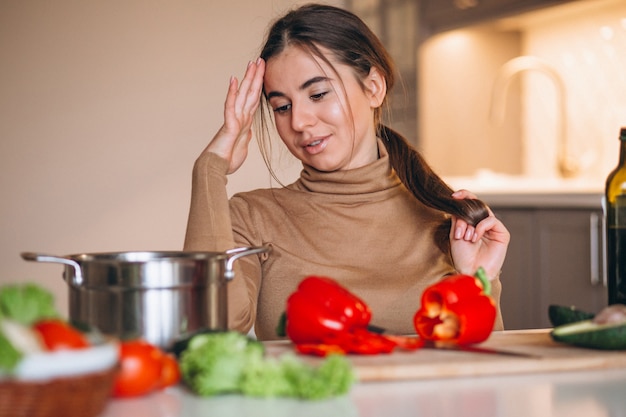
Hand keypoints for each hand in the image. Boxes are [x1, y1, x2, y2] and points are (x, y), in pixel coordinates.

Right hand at [202, 58, 265, 173]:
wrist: (216, 168)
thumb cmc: (227, 159)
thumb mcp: (242, 147)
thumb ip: (246, 137)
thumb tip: (249, 132)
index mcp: (244, 121)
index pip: (254, 99)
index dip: (259, 86)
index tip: (264, 72)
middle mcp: (239, 117)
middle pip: (250, 93)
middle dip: (255, 76)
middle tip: (260, 60)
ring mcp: (234, 119)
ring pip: (242, 94)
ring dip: (247, 78)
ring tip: (251, 63)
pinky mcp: (229, 124)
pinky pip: (230, 106)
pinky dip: (232, 93)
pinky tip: (234, 80)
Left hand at [449, 189, 509, 279]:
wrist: (471, 271)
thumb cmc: (462, 257)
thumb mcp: (455, 234)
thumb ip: (458, 219)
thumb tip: (458, 205)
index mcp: (471, 223)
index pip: (469, 205)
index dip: (463, 196)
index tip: (454, 195)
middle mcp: (482, 224)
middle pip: (476, 205)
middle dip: (464, 208)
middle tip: (457, 206)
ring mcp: (492, 228)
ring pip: (482, 212)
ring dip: (470, 222)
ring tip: (465, 236)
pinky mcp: (502, 234)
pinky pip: (491, 221)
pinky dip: (481, 226)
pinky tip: (475, 236)